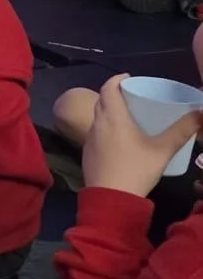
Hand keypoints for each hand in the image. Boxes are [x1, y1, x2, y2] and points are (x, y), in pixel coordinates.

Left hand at [83, 72, 201, 197]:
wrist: (111, 200)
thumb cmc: (136, 170)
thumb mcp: (163, 150)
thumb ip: (182, 130)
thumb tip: (201, 112)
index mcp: (113, 117)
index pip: (108, 88)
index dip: (117, 79)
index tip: (129, 77)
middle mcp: (97, 124)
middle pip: (101, 100)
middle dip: (114, 94)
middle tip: (132, 96)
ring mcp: (89, 139)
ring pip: (97, 117)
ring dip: (109, 111)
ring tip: (128, 115)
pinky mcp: (87, 153)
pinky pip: (95, 132)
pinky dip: (105, 127)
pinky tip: (119, 138)